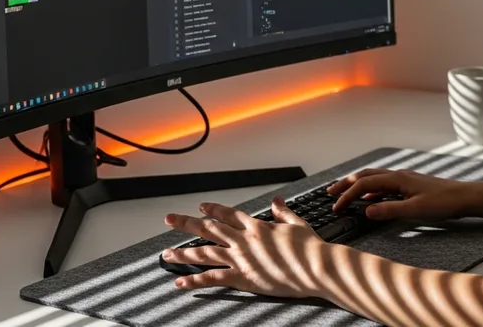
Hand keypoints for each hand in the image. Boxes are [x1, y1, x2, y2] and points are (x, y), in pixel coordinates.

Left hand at [161, 197, 327, 296]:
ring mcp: (241, 258)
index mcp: (256, 225)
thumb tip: (277, 200)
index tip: (201, 206)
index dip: (213, 209)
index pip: (228, 214)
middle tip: (169, 219)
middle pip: (209, 229)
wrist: (316, 266)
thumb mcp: (296, 223)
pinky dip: (195, 280)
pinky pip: (213, 278)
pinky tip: (180, 282)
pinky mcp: (243, 277)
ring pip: (205, 253)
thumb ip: (282, 212)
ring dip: (183, 253)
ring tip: (166, 255)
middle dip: (186, 223)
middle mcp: (244, 239)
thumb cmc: (310, 247)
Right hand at [327, 168, 470, 220]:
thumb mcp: (415, 210)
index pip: (363, 184)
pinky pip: (383, 183)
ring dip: (356, 184)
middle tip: (329, 192)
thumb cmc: (443, 202)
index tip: (335, 207)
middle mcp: (398, 175)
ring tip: (344, 192)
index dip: (347, 195)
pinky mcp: (410, 184)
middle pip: (365, 175)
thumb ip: (389, 210)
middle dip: (345, 183)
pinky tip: (370, 198)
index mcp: (396, 179)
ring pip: (374, 177)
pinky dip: (371, 188)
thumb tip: (365, 211)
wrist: (465, 197)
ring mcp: (404, 178)